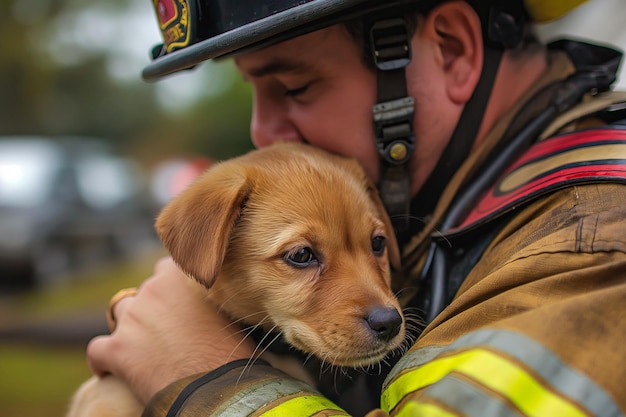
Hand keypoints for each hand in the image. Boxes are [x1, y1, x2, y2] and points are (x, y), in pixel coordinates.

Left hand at [87, 257, 255, 403]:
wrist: (218, 392)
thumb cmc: (232, 354)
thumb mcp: (228, 312)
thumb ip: (210, 297)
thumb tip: (209, 300)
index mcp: (181, 276)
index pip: (166, 267)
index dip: (170, 286)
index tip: (177, 302)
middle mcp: (153, 290)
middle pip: (144, 291)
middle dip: (152, 308)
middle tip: (167, 333)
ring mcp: (132, 319)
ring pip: (119, 314)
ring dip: (128, 327)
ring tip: (142, 349)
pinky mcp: (116, 350)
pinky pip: (97, 350)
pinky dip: (103, 360)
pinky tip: (111, 370)